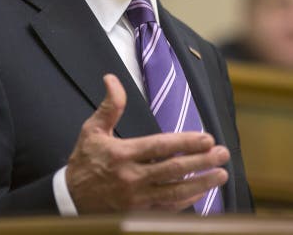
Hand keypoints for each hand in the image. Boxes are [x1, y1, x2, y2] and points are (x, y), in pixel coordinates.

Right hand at [65, 74, 229, 212]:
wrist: (69, 200)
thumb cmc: (84, 161)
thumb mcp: (92, 130)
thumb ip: (109, 106)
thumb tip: (112, 78)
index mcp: (122, 154)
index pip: (160, 147)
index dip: (186, 143)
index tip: (208, 138)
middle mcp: (131, 178)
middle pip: (173, 169)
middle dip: (202, 162)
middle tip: (223, 154)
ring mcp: (136, 199)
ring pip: (175, 191)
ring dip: (202, 183)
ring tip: (222, 174)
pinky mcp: (138, 213)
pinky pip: (168, 208)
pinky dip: (187, 200)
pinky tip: (202, 192)